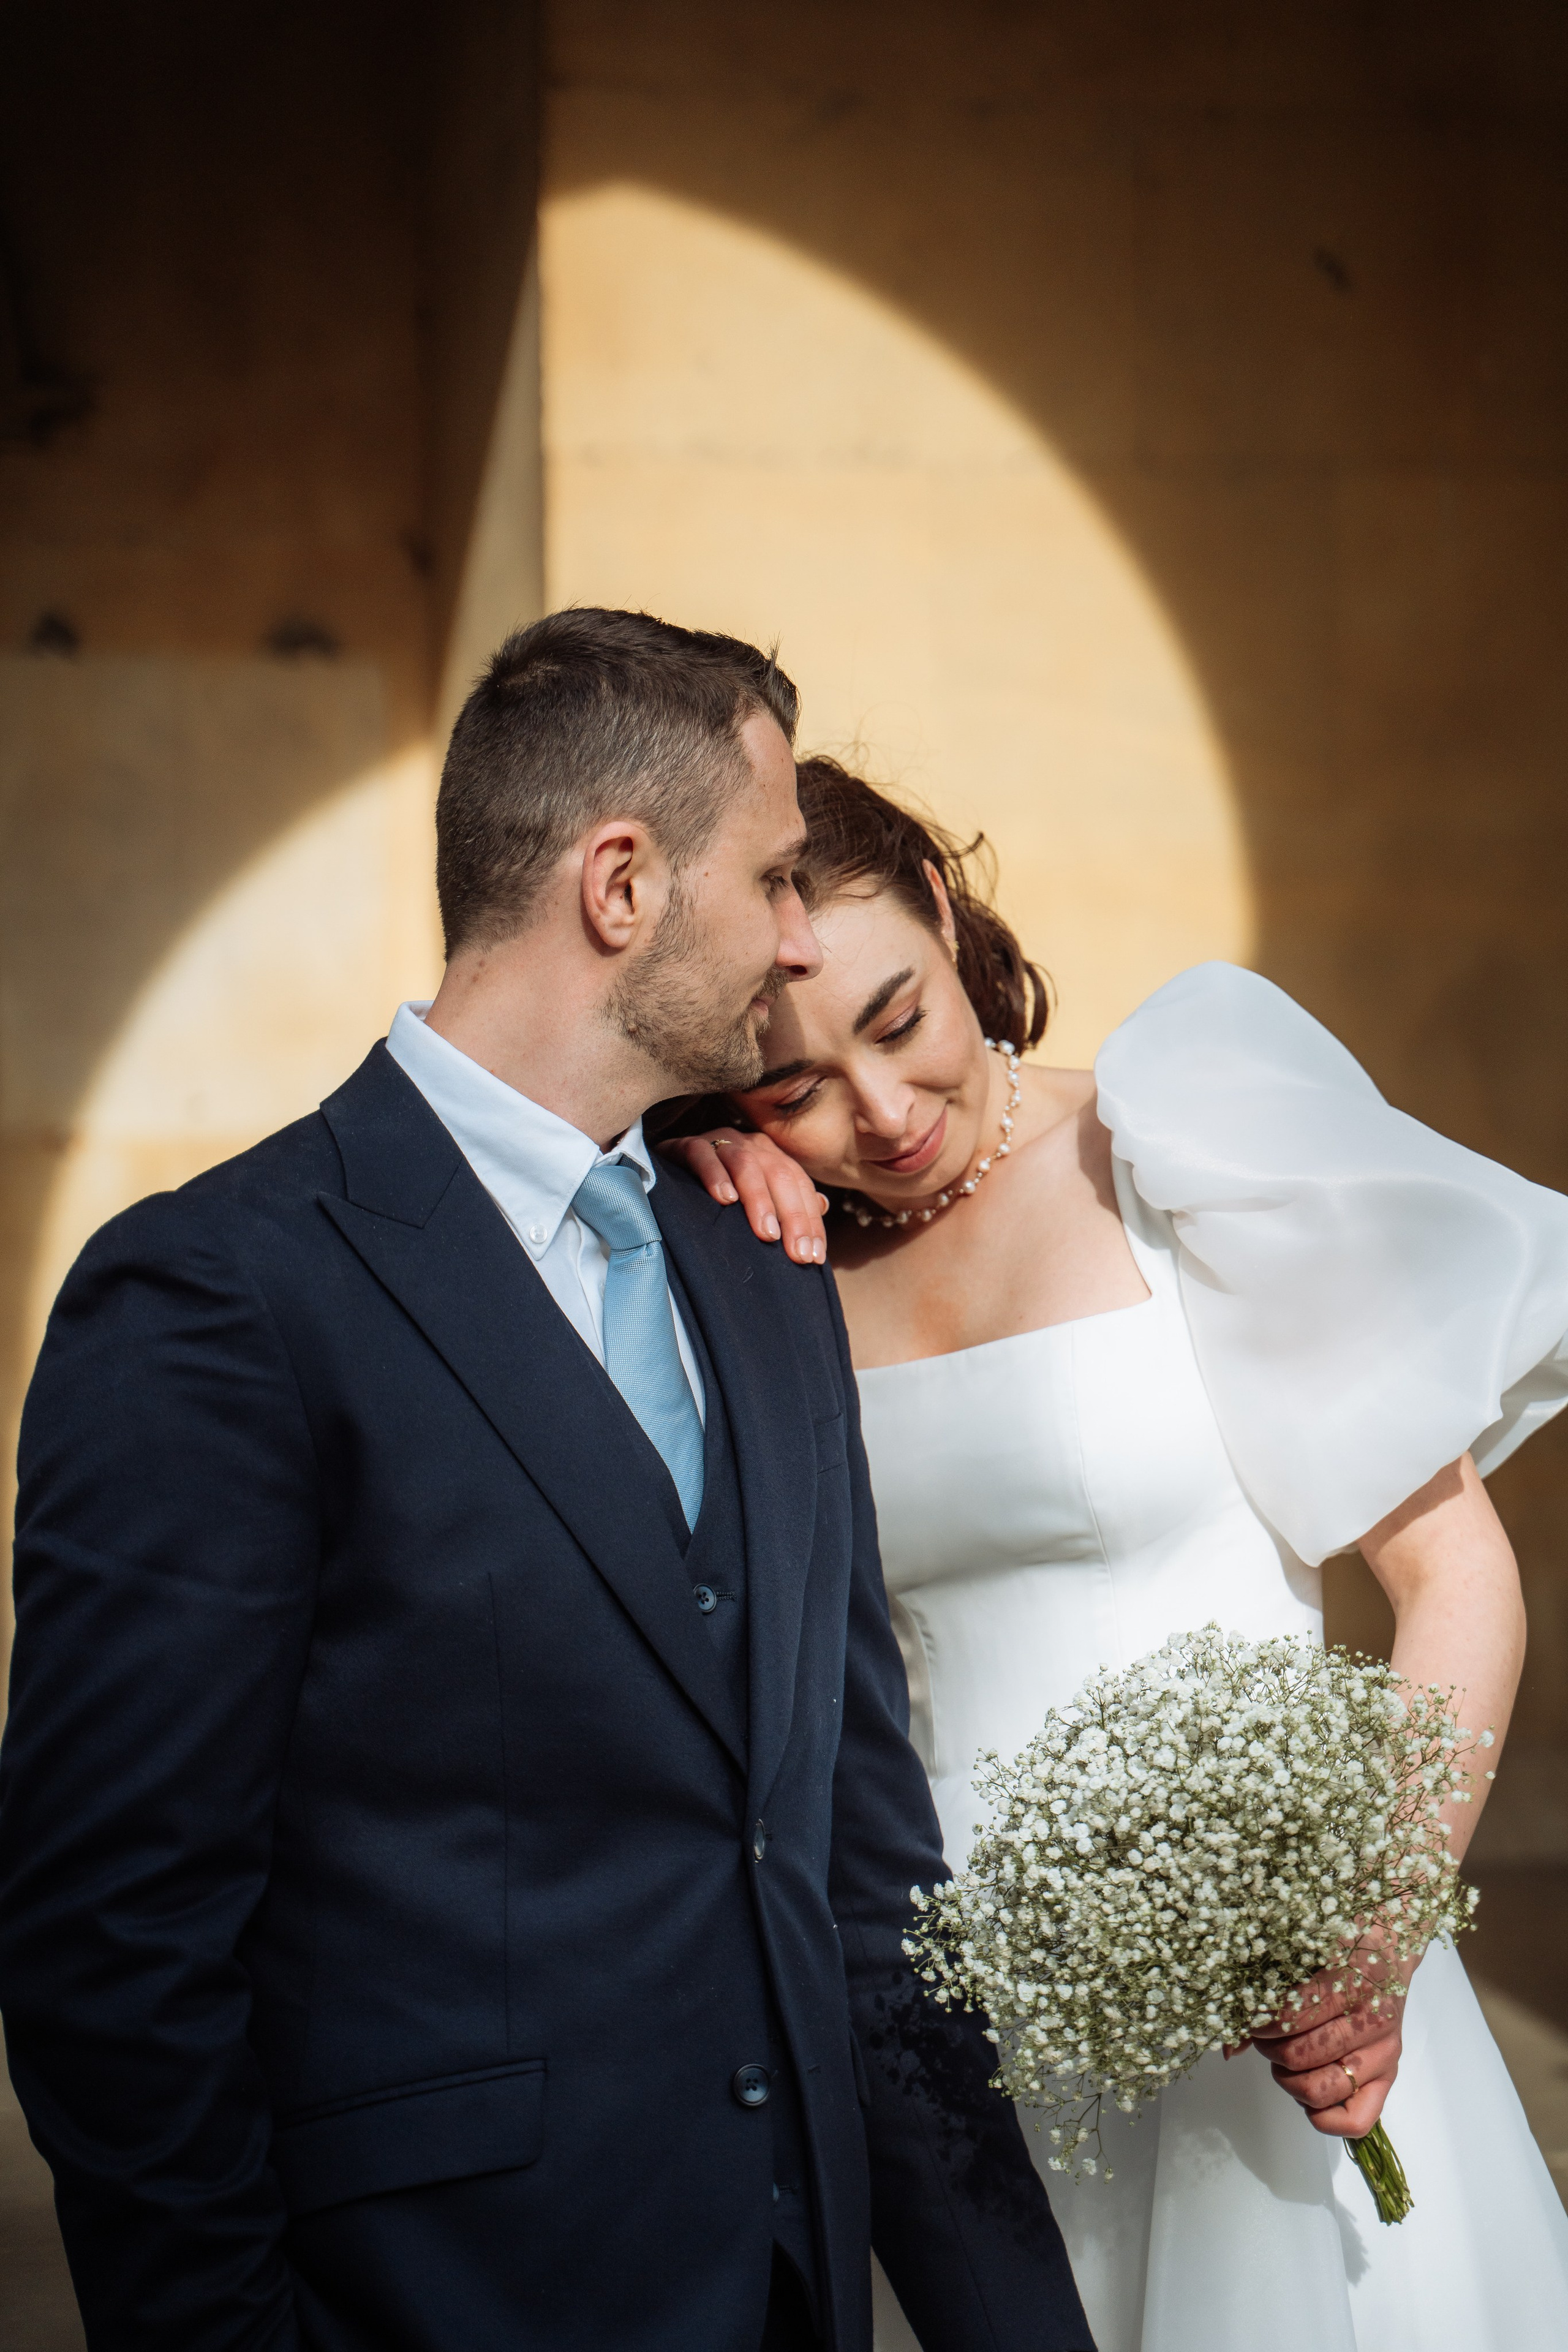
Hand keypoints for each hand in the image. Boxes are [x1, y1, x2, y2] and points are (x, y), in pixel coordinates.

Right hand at [662, 1129, 828, 1263]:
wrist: (666, 1167)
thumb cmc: (718, 1190)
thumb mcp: (755, 1197)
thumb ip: (787, 1200)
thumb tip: (823, 1205)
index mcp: (771, 1155)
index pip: (799, 1185)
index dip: (810, 1221)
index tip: (814, 1257)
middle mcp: (750, 1144)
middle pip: (780, 1175)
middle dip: (792, 1216)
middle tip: (796, 1253)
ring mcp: (720, 1141)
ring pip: (746, 1165)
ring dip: (759, 1200)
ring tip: (766, 1234)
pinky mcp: (687, 1144)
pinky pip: (703, 1155)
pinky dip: (715, 1176)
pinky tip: (724, 1200)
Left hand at [1248, 1933, 1414, 2138]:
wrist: (1388, 1947)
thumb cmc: (1339, 1945)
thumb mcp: (1303, 1952)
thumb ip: (1265, 1990)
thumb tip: (1229, 2047)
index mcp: (1349, 1983)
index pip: (1290, 2018)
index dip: (1260, 2025)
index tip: (1251, 2019)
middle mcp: (1371, 2022)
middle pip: (1300, 2056)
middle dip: (1270, 2050)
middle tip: (1266, 2039)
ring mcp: (1382, 2053)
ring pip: (1320, 2090)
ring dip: (1288, 2079)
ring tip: (1285, 2059)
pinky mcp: (1388, 2077)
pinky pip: (1355, 2121)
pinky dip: (1322, 2116)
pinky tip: (1308, 2087)